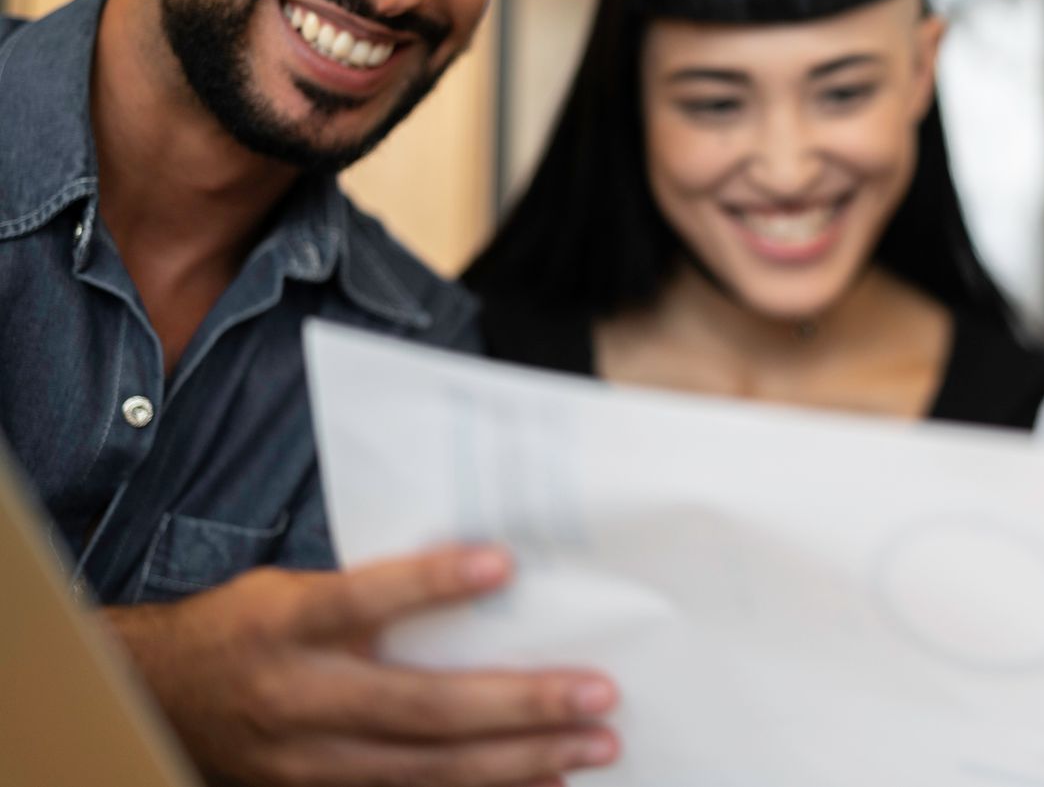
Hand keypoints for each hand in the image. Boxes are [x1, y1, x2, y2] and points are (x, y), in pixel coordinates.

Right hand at [103, 545, 619, 786]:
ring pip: (426, 770)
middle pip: (419, 706)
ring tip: (594, 746)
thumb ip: (368, 585)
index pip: (363, 597)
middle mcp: (297, 698)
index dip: (431, 583)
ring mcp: (307, 763)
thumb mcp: (292, 586)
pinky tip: (544, 781)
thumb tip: (488, 569)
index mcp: (286, 625)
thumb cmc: (249, 625)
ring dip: (520, 761)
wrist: (159, 697)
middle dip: (518, 704)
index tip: (504, 563)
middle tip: (599, 694)